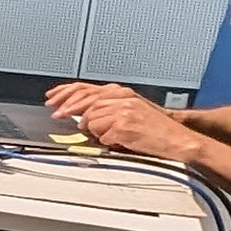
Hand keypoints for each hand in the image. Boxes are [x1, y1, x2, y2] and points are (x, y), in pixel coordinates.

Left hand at [44, 82, 189, 158]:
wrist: (177, 138)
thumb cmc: (156, 128)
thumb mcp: (132, 111)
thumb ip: (109, 109)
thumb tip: (84, 116)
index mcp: (122, 93)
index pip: (87, 88)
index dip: (66, 93)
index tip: (52, 99)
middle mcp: (122, 99)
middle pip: (85, 103)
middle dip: (68, 110)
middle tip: (56, 117)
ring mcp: (123, 112)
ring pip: (92, 121)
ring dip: (96, 131)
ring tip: (111, 135)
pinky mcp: (124, 127)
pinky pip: (103, 136)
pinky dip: (108, 142)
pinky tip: (120, 141)